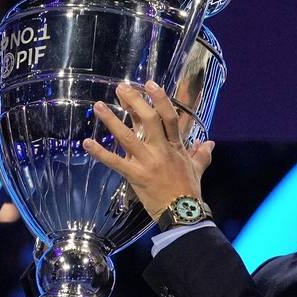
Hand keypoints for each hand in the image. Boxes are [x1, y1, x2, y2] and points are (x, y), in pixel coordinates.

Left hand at [83, 80, 214, 219]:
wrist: (182, 212)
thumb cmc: (189, 190)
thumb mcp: (197, 169)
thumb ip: (202, 154)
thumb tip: (210, 143)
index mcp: (176, 147)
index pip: (169, 117)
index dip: (160, 99)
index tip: (149, 84)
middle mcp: (161, 150)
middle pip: (149, 120)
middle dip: (135, 102)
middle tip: (121, 88)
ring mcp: (147, 162)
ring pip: (128, 137)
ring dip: (111, 121)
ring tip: (98, 106)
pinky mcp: (135, 175)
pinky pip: (115, 162)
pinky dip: (100, 153)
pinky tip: (86, 143)